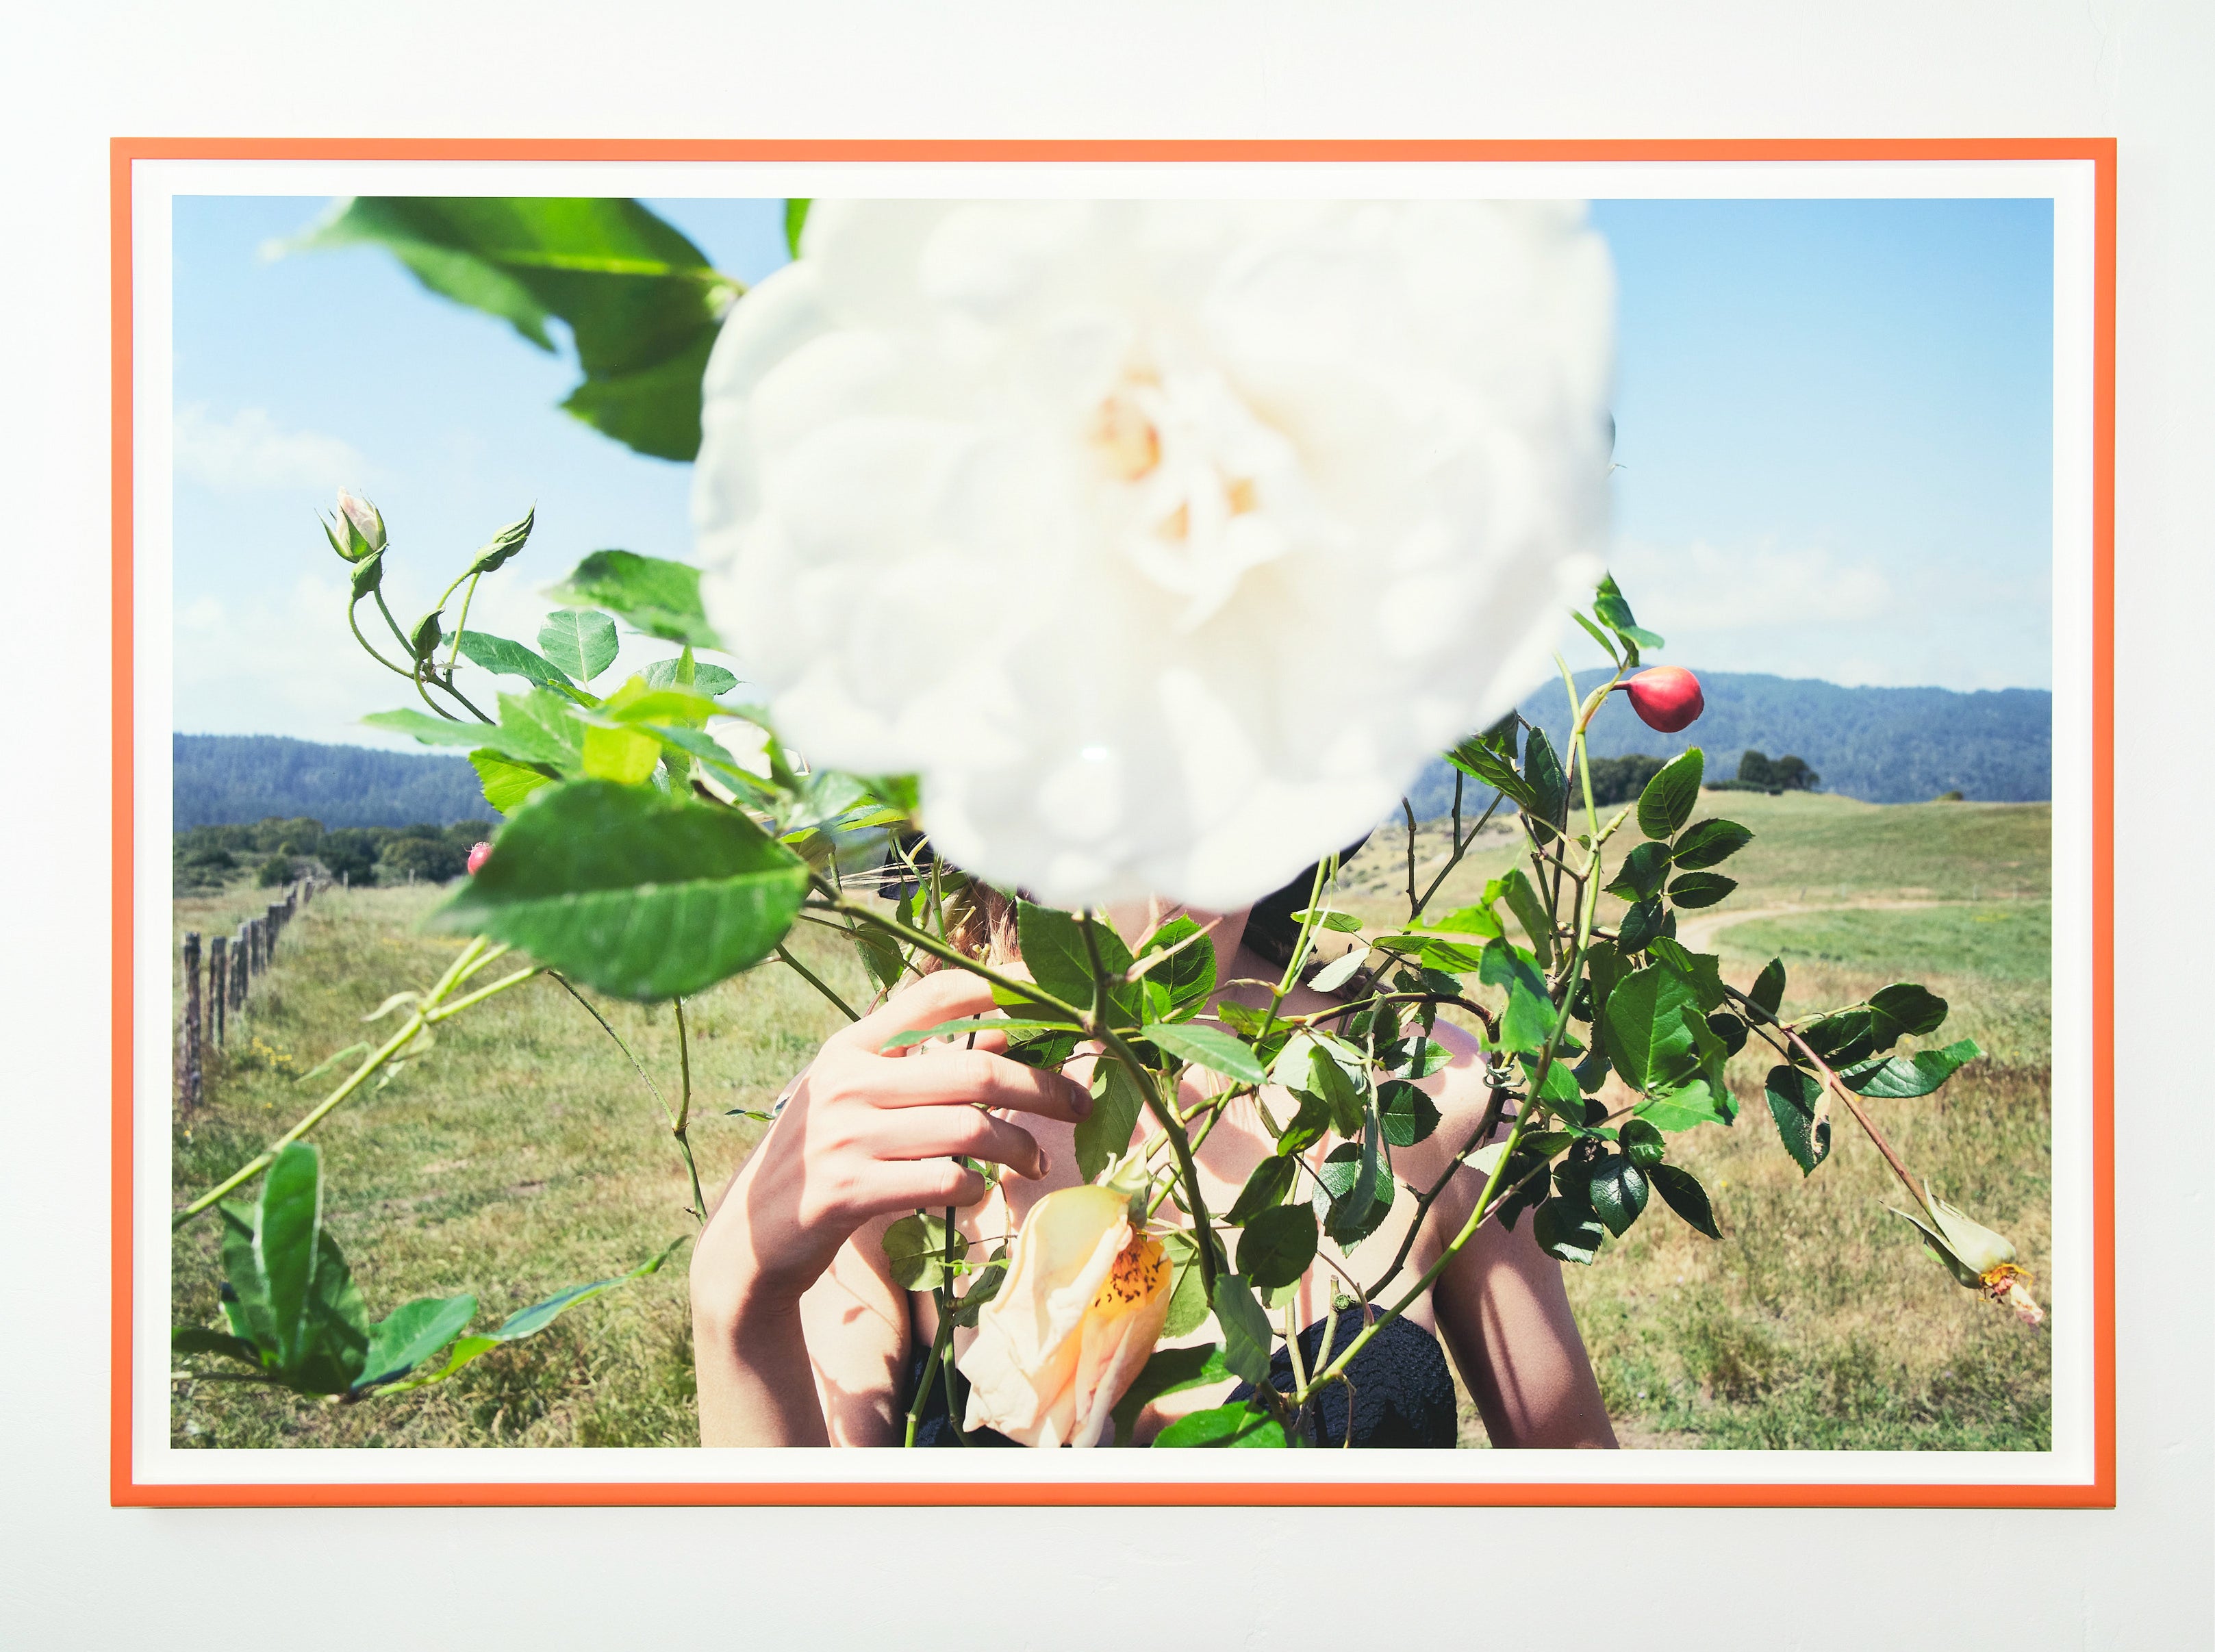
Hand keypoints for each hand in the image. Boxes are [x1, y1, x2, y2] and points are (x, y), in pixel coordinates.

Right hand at [691, 968, 1093, 1316]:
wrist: (750, 1238)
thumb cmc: (824, 1157)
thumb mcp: (861, 1096)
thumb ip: (925, 1062)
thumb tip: (1006, 1028)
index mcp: (851, 1045)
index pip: (937, 995)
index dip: (1004, 987)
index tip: (1056, 993)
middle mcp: (847, 1081)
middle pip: (974, 1070)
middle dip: (1041, 1087)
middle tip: (1078, 1104)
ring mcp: (844, 1136)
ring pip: (968, 1128)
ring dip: (1018, 1147)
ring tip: (1036, 1162)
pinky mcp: (847, 1192)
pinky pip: (942, 1180)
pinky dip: (974, 1188)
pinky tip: (976, 1193)